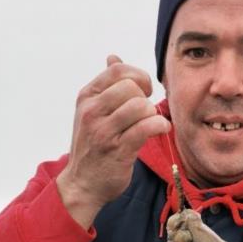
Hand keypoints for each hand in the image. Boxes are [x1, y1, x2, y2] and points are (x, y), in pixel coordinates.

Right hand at [56, 54, 170, 228]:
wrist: (82, 184)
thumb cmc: (92, 147)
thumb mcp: (91, 112)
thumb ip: (105, 85)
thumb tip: (113, 57)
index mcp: (87, 97)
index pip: (117, 70)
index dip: (138, 76)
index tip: (144, 91)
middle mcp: (92, 112)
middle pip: (131, 87)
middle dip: (145, 97)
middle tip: (146, 112)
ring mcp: (104, 132)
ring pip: (140, 106)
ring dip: (152, 114)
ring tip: (150, 124)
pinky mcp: (118, 151)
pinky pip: (147, 127)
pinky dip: (160, 126)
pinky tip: (160, 129)